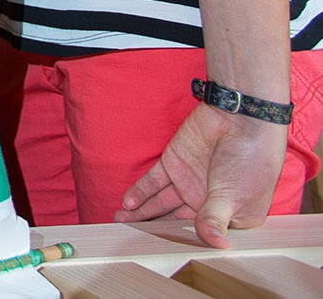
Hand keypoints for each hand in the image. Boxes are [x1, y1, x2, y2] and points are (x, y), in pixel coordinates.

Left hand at [116, 102, 286, 246]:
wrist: (240, 119)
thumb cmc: (250, 161)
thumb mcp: (232, 196)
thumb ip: (215, 219)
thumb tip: (217, 244)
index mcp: (230, 215)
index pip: (200, 232)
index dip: (181, 241)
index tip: (158, 251)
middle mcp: (207, 201)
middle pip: (175, 219)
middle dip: (152, 228)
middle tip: (127, 237)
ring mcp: (189, 182)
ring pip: (160, 202)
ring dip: (141, 212)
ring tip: (120, 222)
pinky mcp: (174, 164)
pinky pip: (154, 181)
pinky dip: (140, 191)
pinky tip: (128, 203)